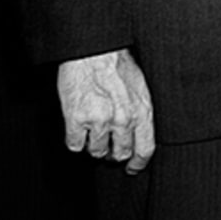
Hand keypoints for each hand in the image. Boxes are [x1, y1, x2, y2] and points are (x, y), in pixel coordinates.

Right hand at [58, 49, 154, 173]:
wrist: (93, 51)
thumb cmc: (116, 64)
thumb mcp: (139, 87)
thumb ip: (139, 111)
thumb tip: (137, 133)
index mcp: (142, 111)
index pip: (145, 149)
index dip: (138, 164)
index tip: (132, 168)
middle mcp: (123, 120)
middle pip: (119, 154)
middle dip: (113, 153)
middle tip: (107, 146)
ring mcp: (100, 121)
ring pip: (96, 151)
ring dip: (93, 144)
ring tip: (91, 127)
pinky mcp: (77, 120)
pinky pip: (75, 145)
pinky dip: (75, 139)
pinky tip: (77, 126)